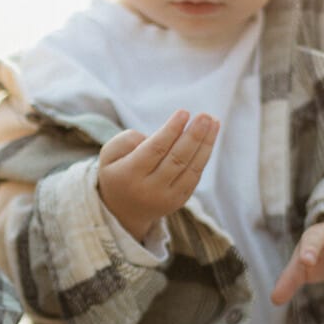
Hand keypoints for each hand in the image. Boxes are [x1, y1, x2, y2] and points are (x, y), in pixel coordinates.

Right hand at [97, 109, 217, 240]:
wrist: (122, 210)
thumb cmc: (117, 172)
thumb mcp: (109, 155)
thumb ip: (126, 140)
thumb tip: (155, 135)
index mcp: (129, 175)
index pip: (155, 149)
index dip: (171, 130)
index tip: (184, 112)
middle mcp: (149, 189)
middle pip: (177, 159)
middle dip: (193, 136)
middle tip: (205, 116)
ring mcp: (166, 197)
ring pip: (190, 169)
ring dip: (205, 144)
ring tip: (214, 122)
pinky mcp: (178, 201)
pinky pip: (194, 177)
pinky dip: (203, 157)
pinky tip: (209, 139)